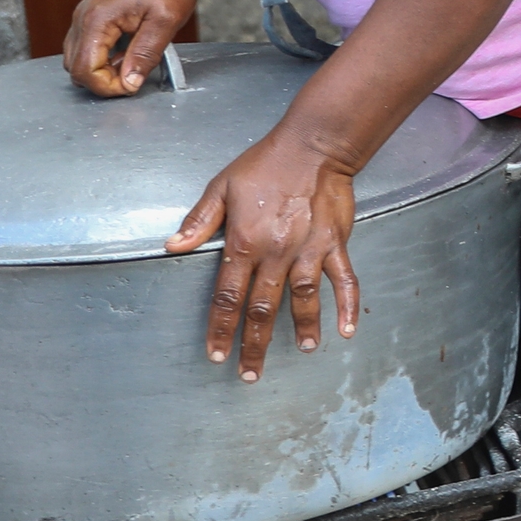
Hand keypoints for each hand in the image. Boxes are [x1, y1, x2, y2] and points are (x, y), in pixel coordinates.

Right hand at [66, 0, 202, 97]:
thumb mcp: (165, 23)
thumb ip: (145, 55)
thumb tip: (129, 84)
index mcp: (97, 19)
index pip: (84, 69)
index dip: (107, 86)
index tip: (132, 86)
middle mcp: (83, 17)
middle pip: (75, 67)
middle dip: (102, 81)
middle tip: (133, 77)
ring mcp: (84, 16)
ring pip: (77, 59)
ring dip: (101, 70)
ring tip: (131, 63)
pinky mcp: (91, 17)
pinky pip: (85, 47)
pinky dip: (101, 58)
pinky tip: (126, 53)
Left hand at [166, 128, 362, 382]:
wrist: (313, 147)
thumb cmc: (264, 164)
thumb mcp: (222, 187)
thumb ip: (200, 221)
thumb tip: (173, 246)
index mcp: (245, 243)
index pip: (228, 296)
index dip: (220, 329)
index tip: (216, 354)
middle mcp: (276, 254)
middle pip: (262, 309)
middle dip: (254, 345)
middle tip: (249, 374)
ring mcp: (309, 251)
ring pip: (303, 300)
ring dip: (301, 329)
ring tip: (302, 351)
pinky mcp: (334, 244)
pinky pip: (344, 280)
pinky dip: (348, 306)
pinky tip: (347, 330)